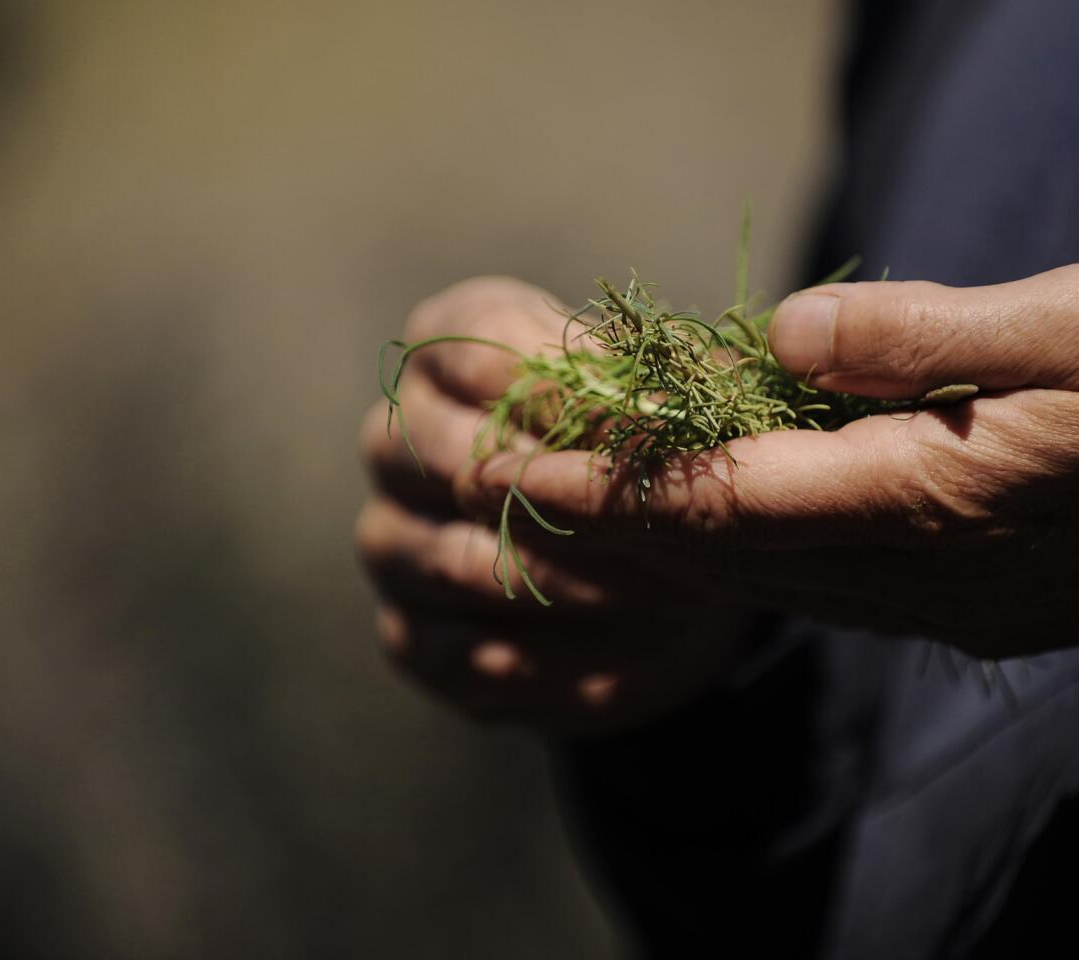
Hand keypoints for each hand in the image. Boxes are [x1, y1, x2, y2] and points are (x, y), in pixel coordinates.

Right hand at [356, 277, 748, 736]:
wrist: (633, 570)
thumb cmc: (649, 455)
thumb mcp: (664, 403)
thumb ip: (665, 388)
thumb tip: (689, 402)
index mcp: (450, 348)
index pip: (490, 353)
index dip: (583, 396)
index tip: (666, 428)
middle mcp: (396, 436)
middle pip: (462, 462)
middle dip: (578, 503)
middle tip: (674, 531)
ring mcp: (389, 538)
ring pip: (463, 564)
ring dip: (575, 585)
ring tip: (669, 596)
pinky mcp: (410, 635)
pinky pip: (463, 654)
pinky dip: (550, 659)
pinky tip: (619, 658)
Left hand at [453, 262, 1078, 657]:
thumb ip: (924, 335)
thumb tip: (784, 336)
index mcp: (933, 498)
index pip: (732, 502)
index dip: (622, 485)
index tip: (530, 464)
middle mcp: (920, 572)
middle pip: (732, 557)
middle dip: (618, 525)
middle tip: (521, 485)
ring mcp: (944, 604)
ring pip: (772, 584)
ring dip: (674, 549)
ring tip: (591, 509)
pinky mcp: (971, 606)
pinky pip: (827, 589)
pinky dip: (749, 557)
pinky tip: (719, 529)